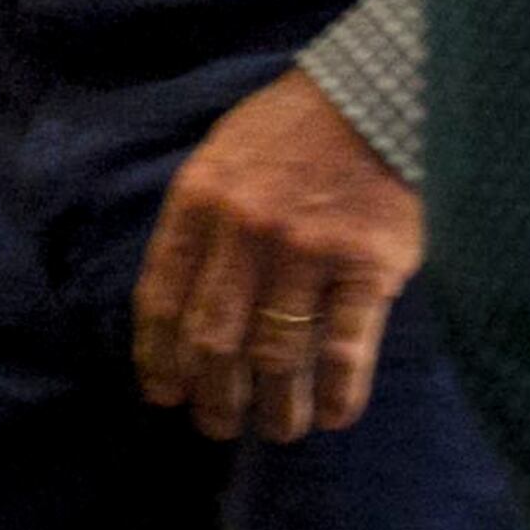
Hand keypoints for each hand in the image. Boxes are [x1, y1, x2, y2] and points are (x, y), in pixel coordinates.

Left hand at [132, 67, 422, 443]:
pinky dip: (338, 393)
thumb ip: (199, 225)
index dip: (158, 355)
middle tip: (217, 426)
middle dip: (211, 396)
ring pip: (277, 355)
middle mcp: (244, 229)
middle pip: (214, 339)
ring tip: (277, 431)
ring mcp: (306, 250)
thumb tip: (176, 306)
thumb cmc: (289, 132)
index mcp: (198, 200)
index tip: (161, 393)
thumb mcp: (220, 159)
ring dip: (275, 408)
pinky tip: (333, 416)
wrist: (371, 98)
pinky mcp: (367, 266)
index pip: (161, 296)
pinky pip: (345, 348)